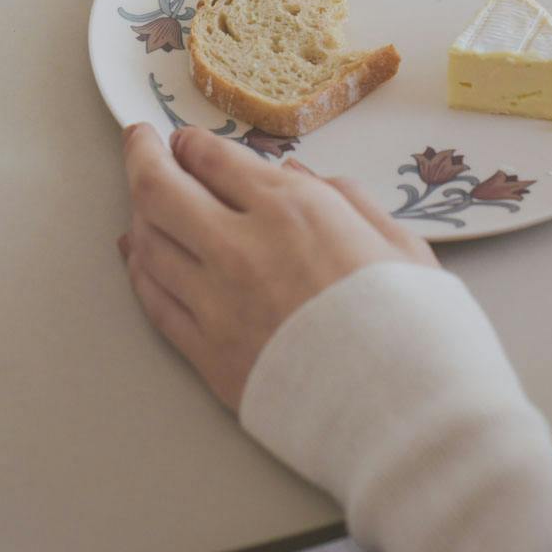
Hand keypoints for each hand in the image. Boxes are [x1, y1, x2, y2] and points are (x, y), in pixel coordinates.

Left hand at [118, 123, 438, 410]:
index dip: (191, 143)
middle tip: (138, 141)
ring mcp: (216, 302)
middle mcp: (241, 246)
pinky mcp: (207, 354)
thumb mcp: (398, 240)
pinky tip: (138, 257)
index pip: (213, 158)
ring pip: (148, 244)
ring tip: (139, 201)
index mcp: (291, 208)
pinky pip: (155, 302)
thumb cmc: (414, 324)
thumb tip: (302, 176)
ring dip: (137, 213)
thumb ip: (347, 198)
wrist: (403, 412)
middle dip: (142, 155)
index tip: (185, 140)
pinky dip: (139, 271)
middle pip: (161, 189)